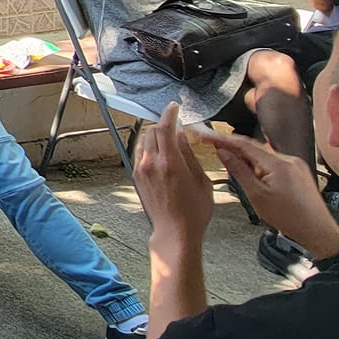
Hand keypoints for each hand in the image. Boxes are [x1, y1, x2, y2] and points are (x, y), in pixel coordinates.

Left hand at [132, 104, 216, 250]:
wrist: (175, 231)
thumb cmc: (194, 211)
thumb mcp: (202, 181)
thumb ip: (190, 155)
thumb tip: (182, 136)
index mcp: (170, 163)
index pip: (165, 128)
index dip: (169, 113)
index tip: (173, 107)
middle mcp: (152, 164)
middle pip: (151, 131)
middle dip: (163, 125)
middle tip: (175, 127)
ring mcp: (142, 170)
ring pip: (144, 141)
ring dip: (155, 136)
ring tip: (168, 141)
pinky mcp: (137, 177)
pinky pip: (140, 153)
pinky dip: (149, 148)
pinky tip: (161, 154)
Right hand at [210, 132, 338, 258]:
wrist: (317, 230)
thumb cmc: (290, 218)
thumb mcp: (257, 196)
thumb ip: (239, 171)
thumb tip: (223, 153)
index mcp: (279, 163)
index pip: (244, 144)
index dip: (222, 138)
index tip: (207, 135)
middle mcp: (289, 159)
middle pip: (254, 147)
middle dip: (233, 147)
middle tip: (212, 146)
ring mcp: (296, 164)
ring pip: (264, 155)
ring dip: (246, 157)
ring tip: (229, 162)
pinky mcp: (298, 171)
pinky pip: (274, 162)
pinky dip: (259, 164)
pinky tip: (251, 172)